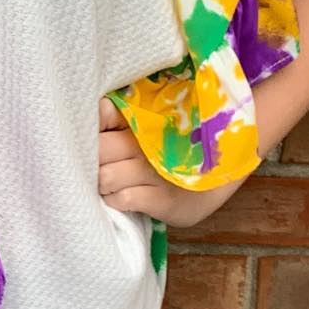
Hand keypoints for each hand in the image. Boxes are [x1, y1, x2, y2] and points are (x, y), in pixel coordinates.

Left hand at [98, 95, 248, 228]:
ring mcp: (155, 173)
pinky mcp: (162, 199)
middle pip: (99, 150)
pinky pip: (124, 199)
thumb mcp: (153, 131)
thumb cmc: (175, 155)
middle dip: (92, 162)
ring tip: (108, 186)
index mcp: (142, 122)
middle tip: (96, 168)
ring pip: (106, 177)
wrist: (217, 181)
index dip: (93, 128)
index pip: (104, 114)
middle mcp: (146, 145)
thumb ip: (122, 119)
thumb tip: (98, 107)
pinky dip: (116, 200)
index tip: (93, 138)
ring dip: (102, 185)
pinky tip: (122, 198)